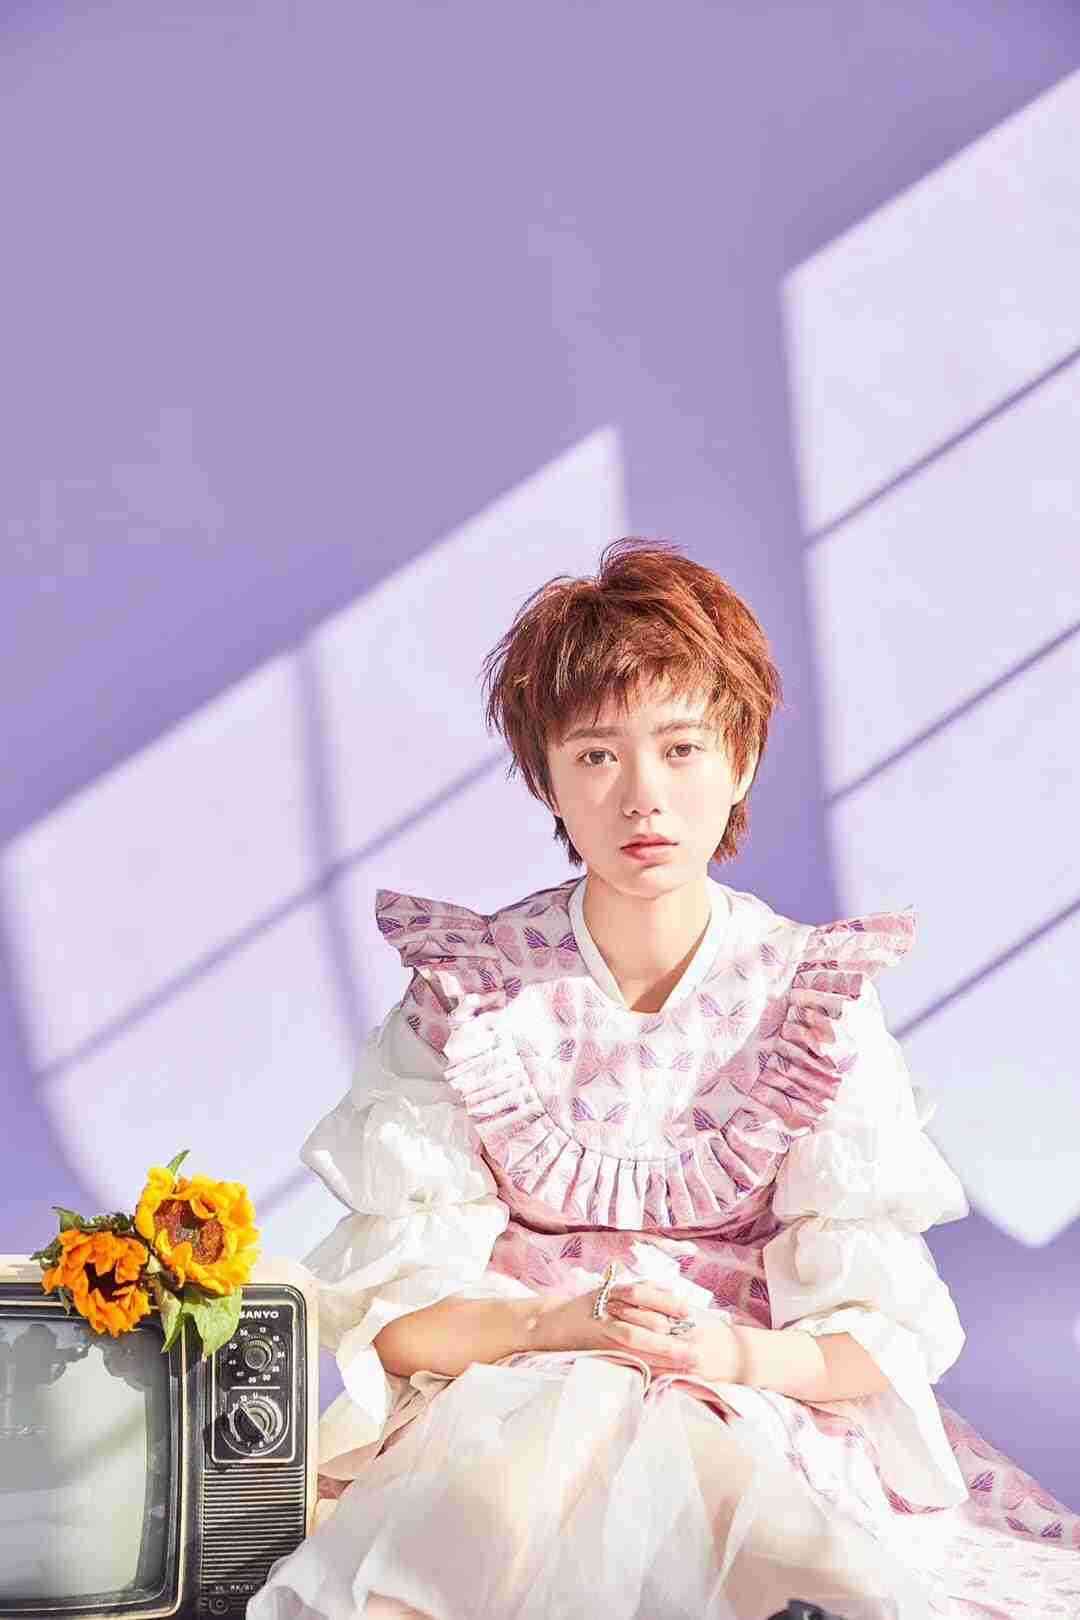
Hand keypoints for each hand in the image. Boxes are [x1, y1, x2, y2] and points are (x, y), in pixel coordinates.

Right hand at [533, 1279, 740, 1382]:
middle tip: (696, 1345)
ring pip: (635, 1338)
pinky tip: (664, 1373)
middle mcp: (606, 1310)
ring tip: (687, 1361)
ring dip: (663, 1352)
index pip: (641, 1292)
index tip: (689, 1312)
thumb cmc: (585, 1308)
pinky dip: (646, 1365)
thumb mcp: (609, 1290)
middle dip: (671, 1333)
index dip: (667, 1302)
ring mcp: (601, 1331)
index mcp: (611, 1292)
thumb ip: (638, 1289)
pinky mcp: (597, 1349)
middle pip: (642, 1318)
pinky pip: (625, 1357)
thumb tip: (669, 1289)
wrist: (549, 1325)